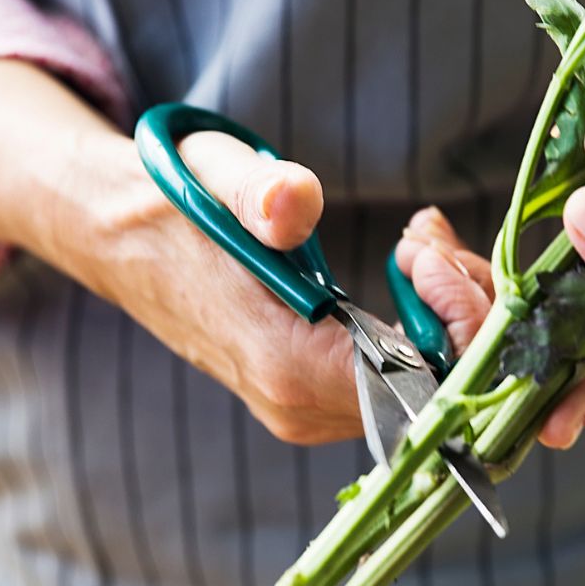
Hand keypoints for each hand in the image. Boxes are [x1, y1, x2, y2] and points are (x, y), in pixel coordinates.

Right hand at [0, 59, 477, 445]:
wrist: (123, 237)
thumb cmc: (179, 199)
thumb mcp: (221, 174)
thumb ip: (263, 193)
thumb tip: (292, 209)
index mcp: (290, 369)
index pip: (428, 381)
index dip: (457, 319)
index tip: (426, 250)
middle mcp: (303, 408)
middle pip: (439, 389)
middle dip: (461, 309)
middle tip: (427, 236)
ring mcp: (307, 410)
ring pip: (426, 387)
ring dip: (446, 315)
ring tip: (416, 246)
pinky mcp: (312, 397)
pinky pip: (401, 379)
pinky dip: (424, 327)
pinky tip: (407, 271)